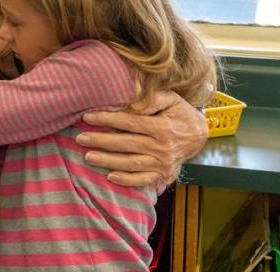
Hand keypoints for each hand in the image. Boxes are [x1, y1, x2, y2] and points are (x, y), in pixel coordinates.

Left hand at [75, 90, 207, 187]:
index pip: (129, 122)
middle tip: (80, 138)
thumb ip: (151, 99)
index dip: (107, 120)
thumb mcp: (171, 99)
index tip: (87, 117)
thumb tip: (130, 101)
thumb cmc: (180, 113)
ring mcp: (162, 163)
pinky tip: (110, 176)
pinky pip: (143, 180)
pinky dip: (126, 180)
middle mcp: (162, 147)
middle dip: (100, 141)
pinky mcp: (163, 175)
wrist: (199, 135)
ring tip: (88, 157)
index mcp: (162, 127)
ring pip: (131, 164)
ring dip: (108, 161)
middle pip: (126, 144)